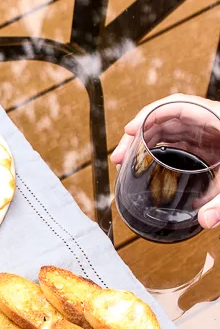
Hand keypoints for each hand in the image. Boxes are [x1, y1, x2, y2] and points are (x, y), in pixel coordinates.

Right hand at [111, 93, 219, 229]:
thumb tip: (204, 221)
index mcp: (216, 120)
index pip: (175, 106)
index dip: (149, 115)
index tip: (130, 130)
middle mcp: (208, 124)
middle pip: (164, 119)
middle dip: (137, 135)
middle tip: (118, 157)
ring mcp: (207, 134)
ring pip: (167, 131)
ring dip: (144, 144)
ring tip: (124, 163)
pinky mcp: (209, 146)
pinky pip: (178, 143)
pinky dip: (159, 152)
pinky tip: (148, 167)